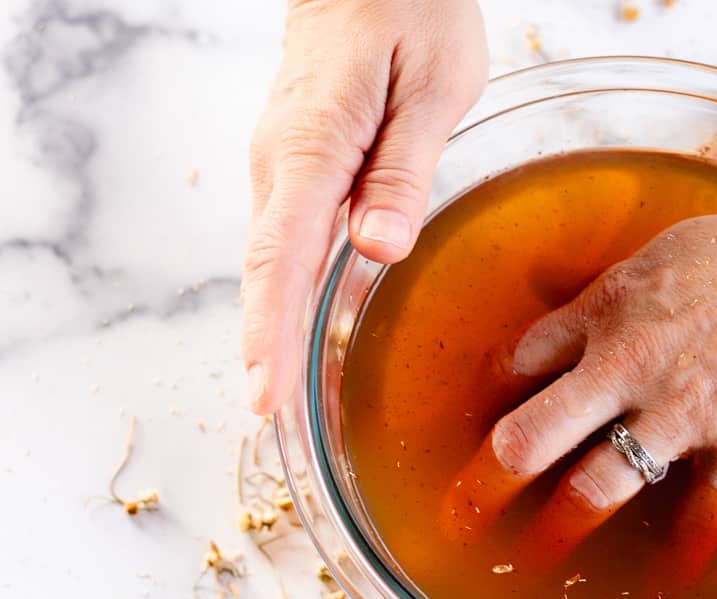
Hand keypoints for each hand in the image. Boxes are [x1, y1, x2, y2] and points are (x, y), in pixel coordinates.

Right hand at [242, 0, 486, 413]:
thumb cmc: (409, 11)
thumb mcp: (432, 86)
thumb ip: (402, 170)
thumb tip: (377, 249)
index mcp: (314, 146)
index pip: (283, 255)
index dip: (271, 331)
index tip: (265, 393)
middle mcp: (283, 162)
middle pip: (266, 269)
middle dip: (265, 346)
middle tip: (270, 419)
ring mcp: (283, 162)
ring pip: (272, 258)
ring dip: (272, 326)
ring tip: (278, 397)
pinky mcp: (299, 162)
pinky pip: (287, 237)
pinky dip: (285, 290)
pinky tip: (294, 328)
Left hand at [445, 192, 716, 556]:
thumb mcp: (668, 251)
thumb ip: (612, 290)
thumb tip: (567, 306)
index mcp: (609, 310)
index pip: (520, 362)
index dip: (492, 400)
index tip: (479, 428)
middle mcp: (630, 365)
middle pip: (529, 437)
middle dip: (486, 483)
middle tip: (461, 517)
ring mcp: (682, 413)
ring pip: (595, 488)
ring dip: (558, 530)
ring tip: (533, 557)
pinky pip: (699, 517)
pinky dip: (684, 553)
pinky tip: (672, 581)